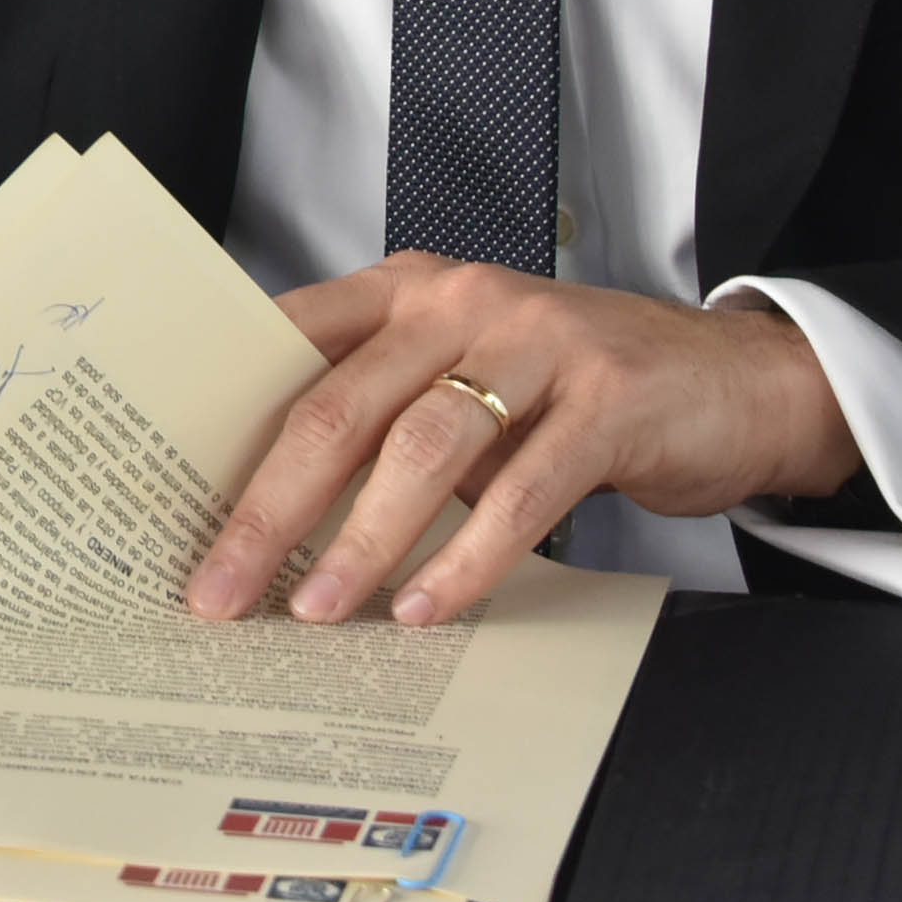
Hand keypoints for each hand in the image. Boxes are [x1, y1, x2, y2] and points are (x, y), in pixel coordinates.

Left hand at [184, 255, 857, 629]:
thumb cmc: (573, 388)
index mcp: (406, 290)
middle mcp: (461, 301)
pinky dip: (467, 555)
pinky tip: (427, 607)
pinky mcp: (607, 401)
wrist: (729, 379)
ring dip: (361, 540)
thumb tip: (262, 509)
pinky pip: (522, 489)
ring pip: (422, 447)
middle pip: (338, 407)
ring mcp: (538, 343)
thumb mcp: (463, 376)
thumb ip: (380, 410)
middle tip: (220, 590)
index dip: (224, 427)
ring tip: (317, 610)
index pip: (286, 346)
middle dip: (268, 508)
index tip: (171, 507)